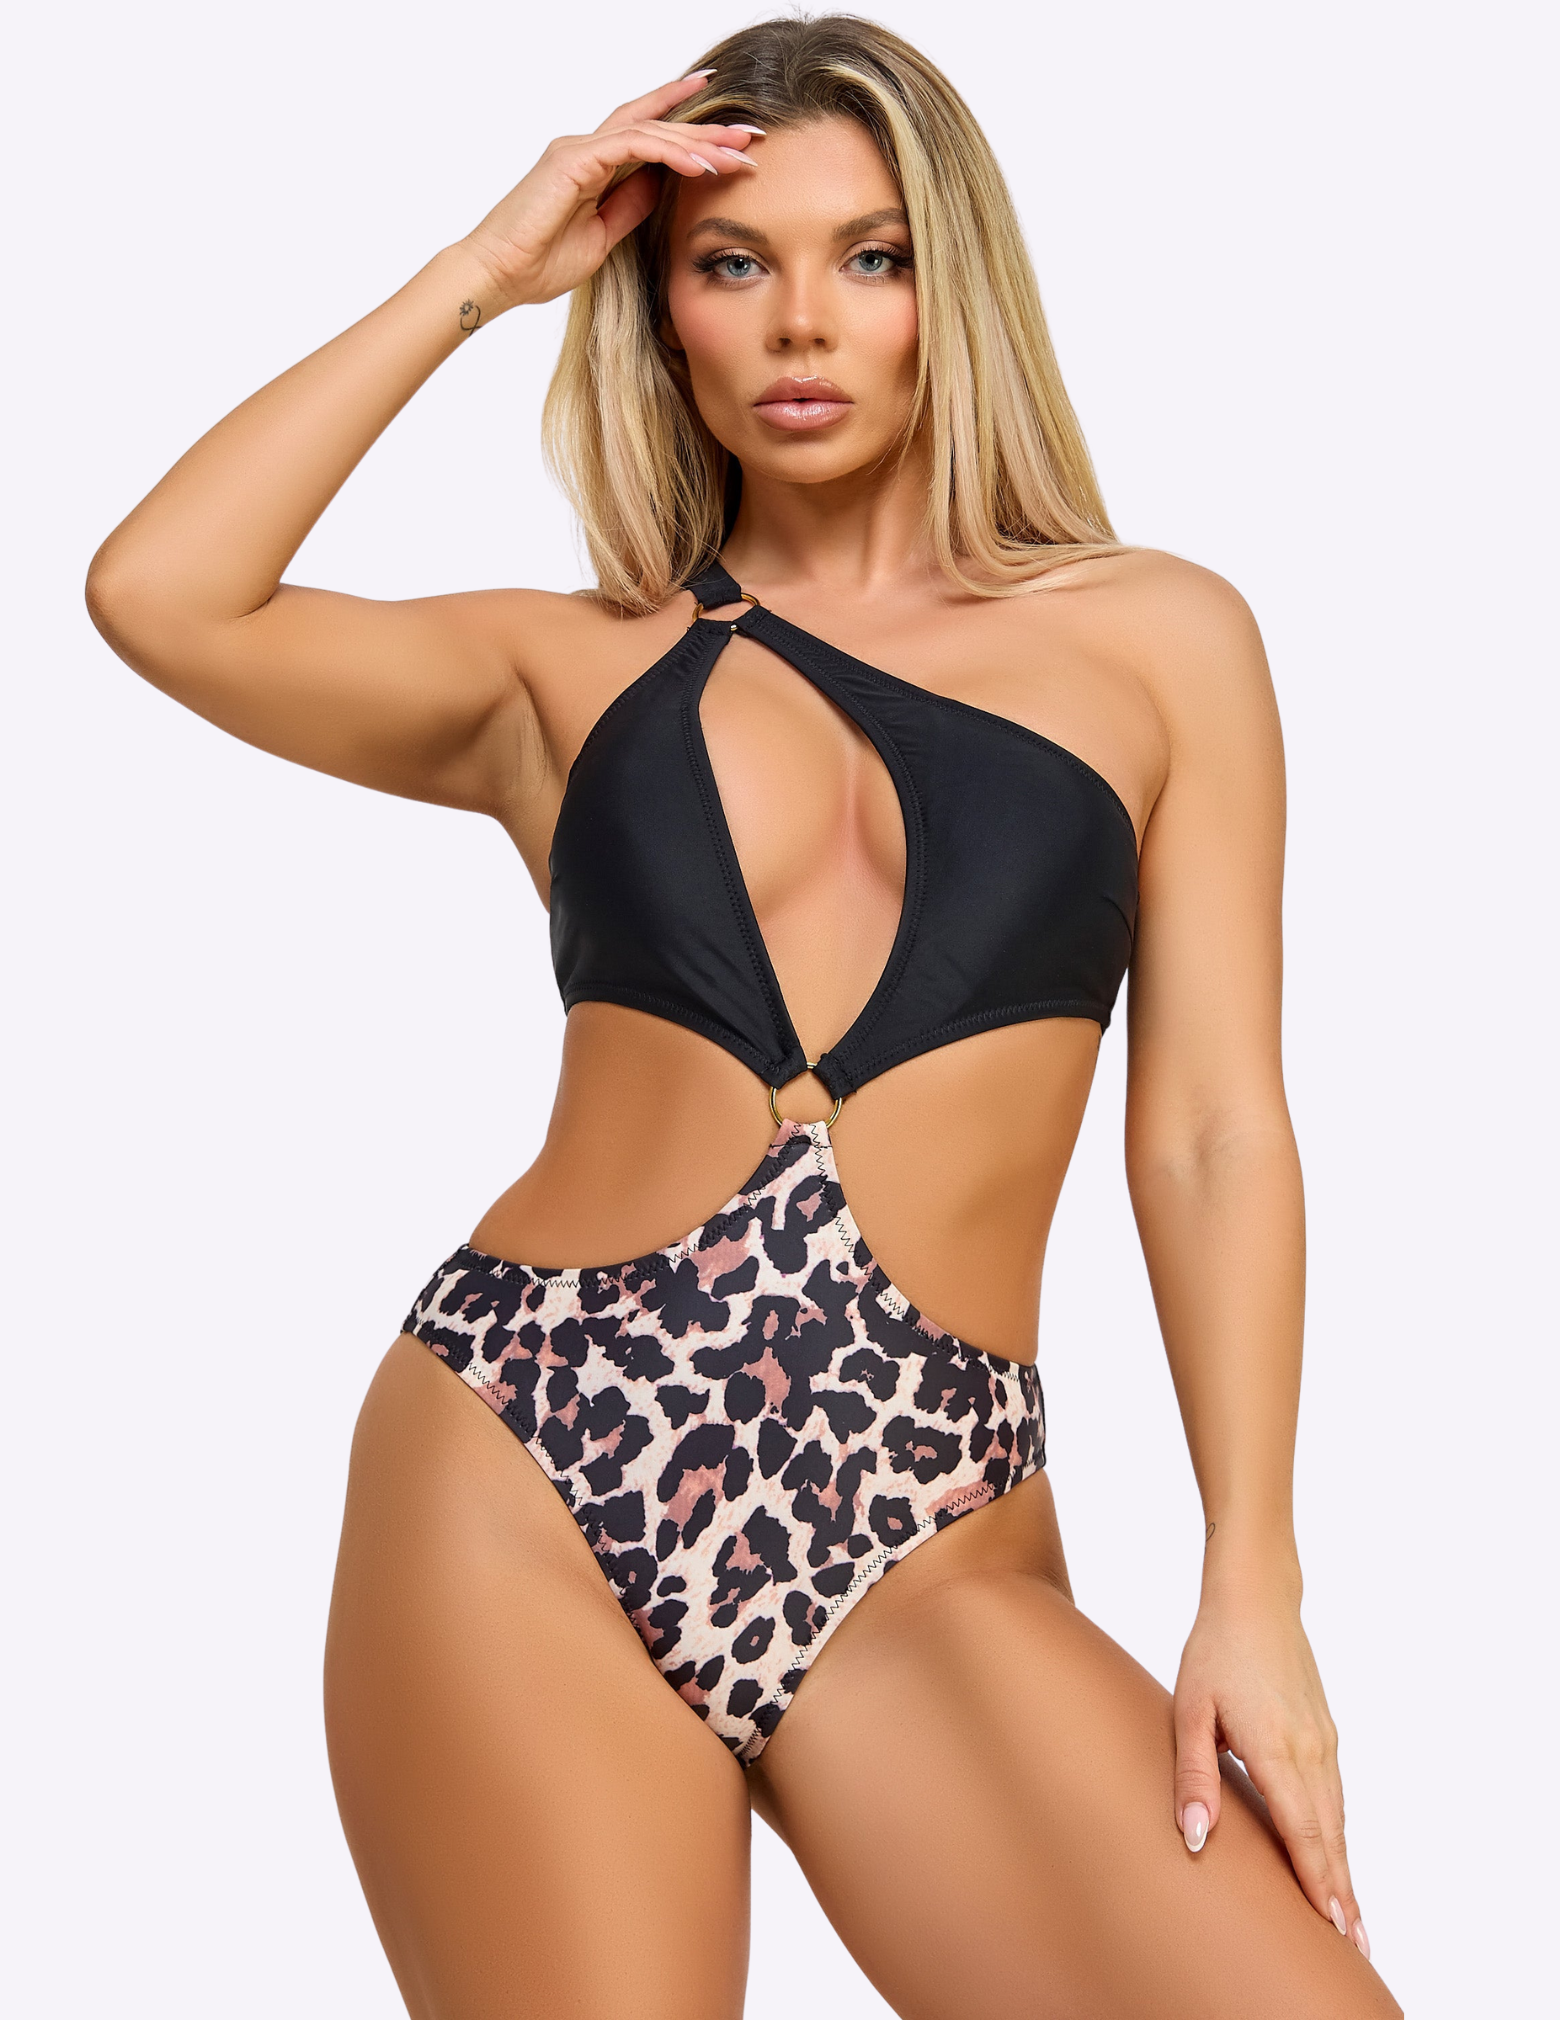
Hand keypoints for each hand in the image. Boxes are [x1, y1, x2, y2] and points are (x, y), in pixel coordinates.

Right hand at [458, 73, 761, 312]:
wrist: (498, 276)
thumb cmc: (538, 264)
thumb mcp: (602, 238)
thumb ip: (630, 207)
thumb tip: (662, 187)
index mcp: (592, 166)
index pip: (647, 135)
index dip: (687, 128)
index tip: (729, 133)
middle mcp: (586, 148)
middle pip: (656, 126)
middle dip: (706, 129)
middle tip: (750, 134)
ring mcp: (578, 150)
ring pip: (650, 131)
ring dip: (697, 141)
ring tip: (735, 153)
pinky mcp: (572, 160)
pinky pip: (632, 146)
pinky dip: (670, 153)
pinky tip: (700, 165)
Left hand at [1172, 1565, 1370, 1960]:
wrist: (1256, 1598)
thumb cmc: (1215, 1651)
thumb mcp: (1191, 1711)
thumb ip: (1194, 1776)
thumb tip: (1197, 1836)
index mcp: (1276, 1749)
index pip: (1302, 1830)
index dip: (1317, 1881)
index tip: (1332, 1925)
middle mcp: (1310, 1749)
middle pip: (1330, 1834)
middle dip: (1341, 1890)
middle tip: (1355, 1943)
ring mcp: (1323, 1740)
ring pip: (1338, 1816)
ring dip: (1345, 1866)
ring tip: (1350, 1914)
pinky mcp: (1325, 1731)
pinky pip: (1336, 1793)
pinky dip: (1340, 1831)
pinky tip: (1336, 1851)